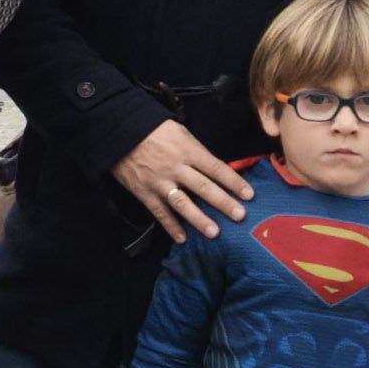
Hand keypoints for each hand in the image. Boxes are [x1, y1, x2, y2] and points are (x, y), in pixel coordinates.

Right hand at [114, 120, 254, 242]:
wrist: (119, 131)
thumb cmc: (153, 129)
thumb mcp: (179, 132)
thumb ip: (195, 151)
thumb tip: (214, 169)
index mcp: (188, 150)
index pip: (216, 168)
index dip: (233, 181)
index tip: (249, 195)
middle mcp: (176, 167)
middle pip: (204, 187)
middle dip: (223, 202)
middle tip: (240, 216)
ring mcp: (159, 182)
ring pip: (182, 203)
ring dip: (199, 219)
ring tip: (214, 233)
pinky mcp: (144, 192)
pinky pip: (159, 212)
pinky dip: (170, 226)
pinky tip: (182, 238)